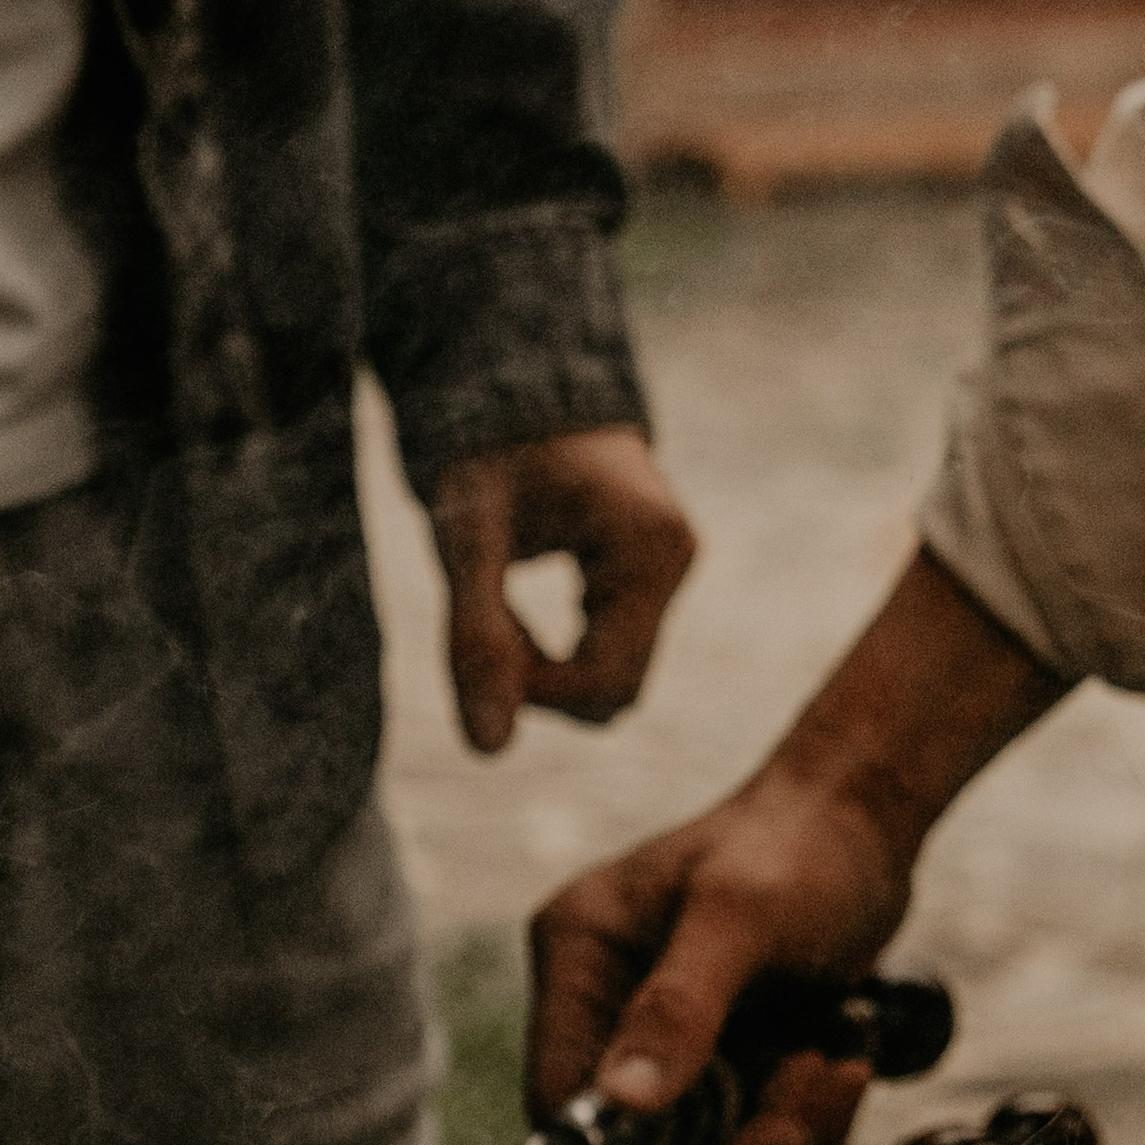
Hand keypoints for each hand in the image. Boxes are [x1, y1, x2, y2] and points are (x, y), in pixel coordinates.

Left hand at [430, 425, 692, 752]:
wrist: (512, 392)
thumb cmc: (488, 453)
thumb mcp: (468, 539)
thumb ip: (475, 637)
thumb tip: (490, 751)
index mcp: (650, 547)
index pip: (605, 680)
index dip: (532, 690)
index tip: (476, 647)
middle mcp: (676, 560)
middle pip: (615, 688)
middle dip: (540, 680)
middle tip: (479, 621)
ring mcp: (669, 571)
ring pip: (611, 677)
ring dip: (545, 668)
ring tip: (494, 604)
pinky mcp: (649, 580)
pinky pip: (608, 651)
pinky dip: (556, 651)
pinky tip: (515, 610)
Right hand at [528, 780, 914, 1144]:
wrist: (869, 820)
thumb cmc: (800, 846)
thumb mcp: (740, 919)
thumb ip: (678, 1010)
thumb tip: (620, 1107)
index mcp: (579, 957)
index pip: (558, 1098)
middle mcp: (609, 1007)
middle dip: (733, 1144)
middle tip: (809, 1090)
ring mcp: (669, 1042)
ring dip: (783, 1129)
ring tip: (836, 1059)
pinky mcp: (724, 1062)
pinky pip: (754, 1136)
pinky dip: (806, 1118)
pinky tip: (840, 1056)